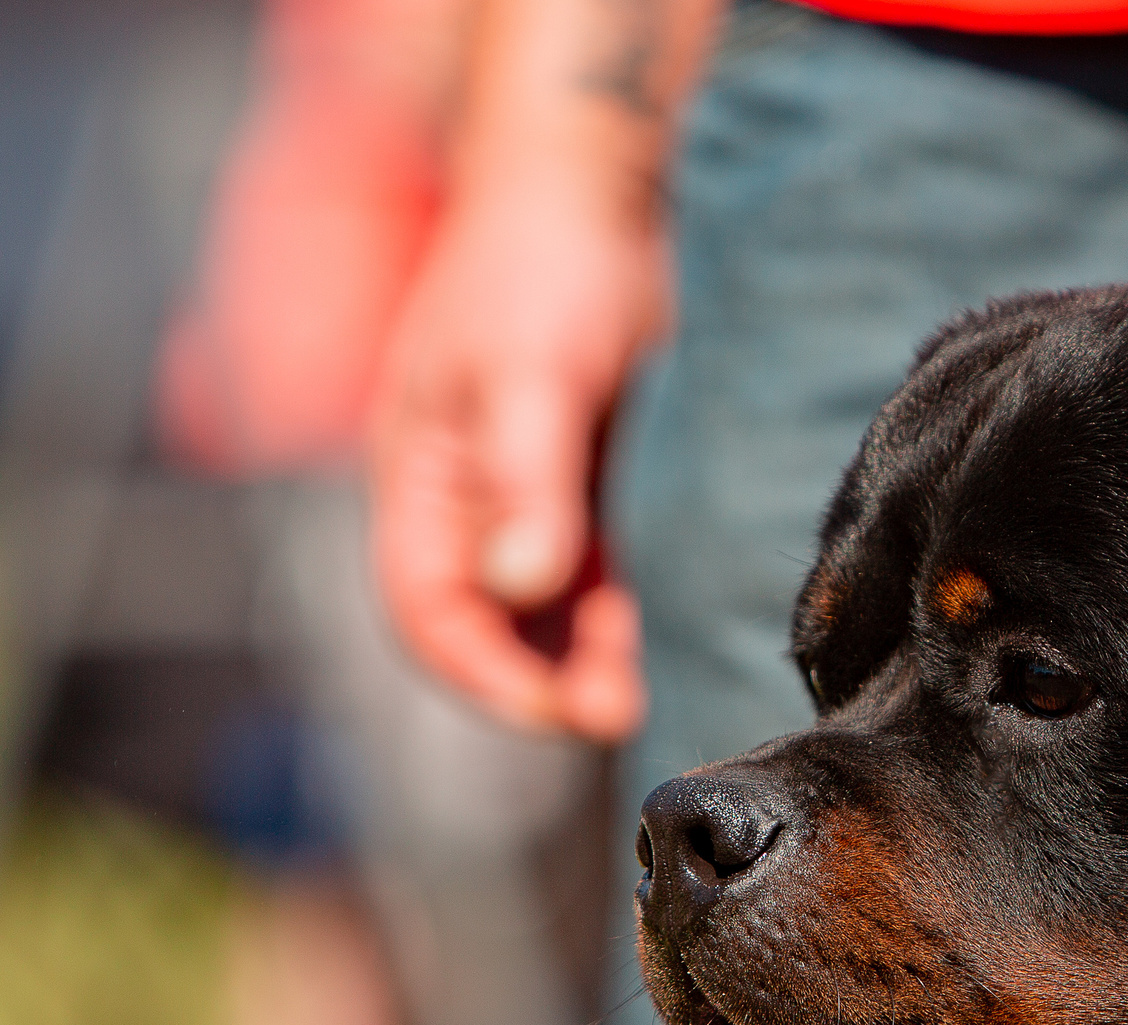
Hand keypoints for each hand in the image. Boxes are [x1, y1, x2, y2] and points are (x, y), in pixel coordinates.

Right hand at [370, 163, 659, 740]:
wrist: (604, 185)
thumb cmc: (543, 265)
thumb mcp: (530, 373)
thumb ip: (524, 481)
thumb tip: (515, 586)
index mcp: (420, 480)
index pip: (426, 612)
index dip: (480, 675)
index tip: (553, 713)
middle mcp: (473, 502)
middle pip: (496, 625)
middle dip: (551, 679)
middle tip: (623, 712)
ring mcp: (538, 495)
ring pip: (561, 609)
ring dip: (600, 655)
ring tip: (657, 684)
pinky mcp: (605, 483)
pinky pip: (615, 571)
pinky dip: (639, 610)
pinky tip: (683, 629)